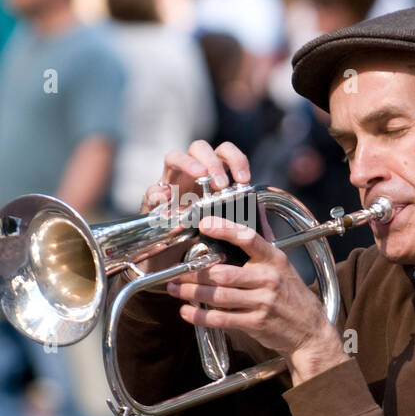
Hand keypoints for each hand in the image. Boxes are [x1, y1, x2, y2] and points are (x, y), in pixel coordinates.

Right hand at [137, 140, 253, 275]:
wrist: (174, 267)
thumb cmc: (202, 243)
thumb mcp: (226, 230)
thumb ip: (243, 221)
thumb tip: (263, 220)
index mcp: (210, 178)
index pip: (223, 153)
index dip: (236, 159)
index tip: (244, 180)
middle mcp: (189, 177)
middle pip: (199, 148)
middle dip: (212, 161)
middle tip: (221, 184)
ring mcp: (169, 187)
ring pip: (173, 157)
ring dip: (188, 164)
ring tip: (199, 176)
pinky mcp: (151, 204)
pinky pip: (151, 191)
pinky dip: (159, 192)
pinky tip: (167, 200)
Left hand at [165, 214, 347, 385]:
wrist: (310, 330)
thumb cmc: (292, 294)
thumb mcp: (283, 264)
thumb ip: (265, 239)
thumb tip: (256, 208)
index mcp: (274, 259)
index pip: (249, 238)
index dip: (225, 230)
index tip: (204, 223)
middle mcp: (268, 279)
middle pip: (224, 273)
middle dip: (195, 272)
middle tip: (176, 270)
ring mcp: (262, 302)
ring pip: (219, 296)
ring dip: (192, 292)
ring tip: (175, 288)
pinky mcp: (256, 323)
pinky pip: (222, 319)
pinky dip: (201, 316)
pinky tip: (187, 312)